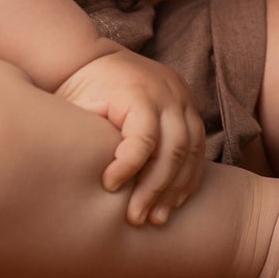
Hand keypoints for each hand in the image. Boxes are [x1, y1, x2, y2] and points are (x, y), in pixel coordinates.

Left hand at [55, 48, 206, 224]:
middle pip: (174, 148)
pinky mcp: (189, 108)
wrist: (99, 59)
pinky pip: (198, 146)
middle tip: (137, 218)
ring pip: (192, 150)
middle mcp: (168, 94)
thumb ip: (88, 135)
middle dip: (156, 188)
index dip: (128, 167)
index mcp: (139, 92)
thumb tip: (84, 177)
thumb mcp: (79, 106)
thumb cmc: (83, 89)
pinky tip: (174, 200)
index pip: (144, 138)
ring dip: (176, 188)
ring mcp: (183, 99)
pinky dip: (189, 176)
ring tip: (157, 218)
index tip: (108, 187)